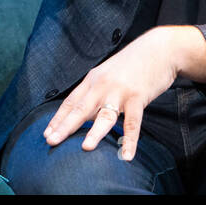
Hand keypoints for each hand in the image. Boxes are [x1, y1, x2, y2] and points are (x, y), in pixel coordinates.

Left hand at [43, 28, 179, 161]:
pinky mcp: (138, 97)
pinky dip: (130, 140)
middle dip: (65, 126)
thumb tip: (85, 112)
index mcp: (93, 80)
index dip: (58, 118)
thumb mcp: (108, 73)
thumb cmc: (132, 63)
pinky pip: (133, 122)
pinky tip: (127, 155)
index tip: (47, 133)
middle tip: (51, 141)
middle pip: (81, 108)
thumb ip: (96, 90)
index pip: (71, 102)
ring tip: (85, 147)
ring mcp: (120, 92)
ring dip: (95, 132)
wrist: (158, 49)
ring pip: (105, 115)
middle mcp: (102, 86)